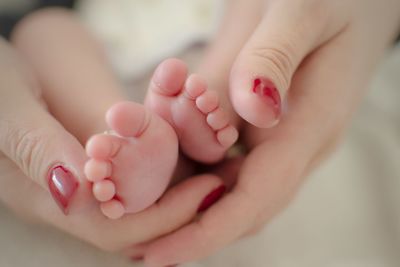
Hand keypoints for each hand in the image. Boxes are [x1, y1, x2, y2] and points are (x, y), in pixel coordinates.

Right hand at [0, 37, 223, 256]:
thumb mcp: (9, 105)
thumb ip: (39, 148)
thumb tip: (76, 192)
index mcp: (42, 194)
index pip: (111, 226)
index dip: (162, 216)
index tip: (208, 191)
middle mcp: (63, 199)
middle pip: (129, 224)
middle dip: (178, 210)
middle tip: (221, 185)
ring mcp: (76, 184)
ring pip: (134, 205)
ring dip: (175, 195)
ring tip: (217, 173)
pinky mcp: (86, 166)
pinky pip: (131, 182)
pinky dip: (162, 175)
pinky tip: (191, 158)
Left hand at [140, 0, 399, 264]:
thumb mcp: (304, 10)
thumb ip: (275, 57)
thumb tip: (253, 112)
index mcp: (309, 124)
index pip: (257, 197)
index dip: (207, 231)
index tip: (158, 255)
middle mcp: (291, 142)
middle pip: (237, 204)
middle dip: (187, 228)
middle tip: (133, 243)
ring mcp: (275, 134)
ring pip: (225, 184)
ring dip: (181, 202)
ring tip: (134, 212)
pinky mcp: (258, 122)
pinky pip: (220, 157)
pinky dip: (185, 168)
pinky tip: (154, 170)